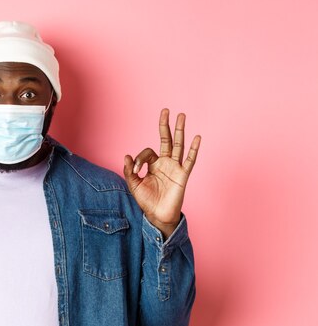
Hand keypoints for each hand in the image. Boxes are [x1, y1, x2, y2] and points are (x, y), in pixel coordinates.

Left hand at [123, 109, 200, 238]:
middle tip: (165, 110)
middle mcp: (165, 163)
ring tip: (182, 115)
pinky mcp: (183, 175)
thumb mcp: (134, 184)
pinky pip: (189, 160)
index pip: (147, 152)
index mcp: (154, 164)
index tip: (136, 170)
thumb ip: (130, 170)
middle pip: (166, 140)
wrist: (157, 215)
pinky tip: (197, 138)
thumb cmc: (147, 200)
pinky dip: (193, 149)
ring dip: (180, 130)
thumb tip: (127, 155)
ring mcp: (175, 167)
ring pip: (178, 145)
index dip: (139, 159)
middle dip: (165, 125)